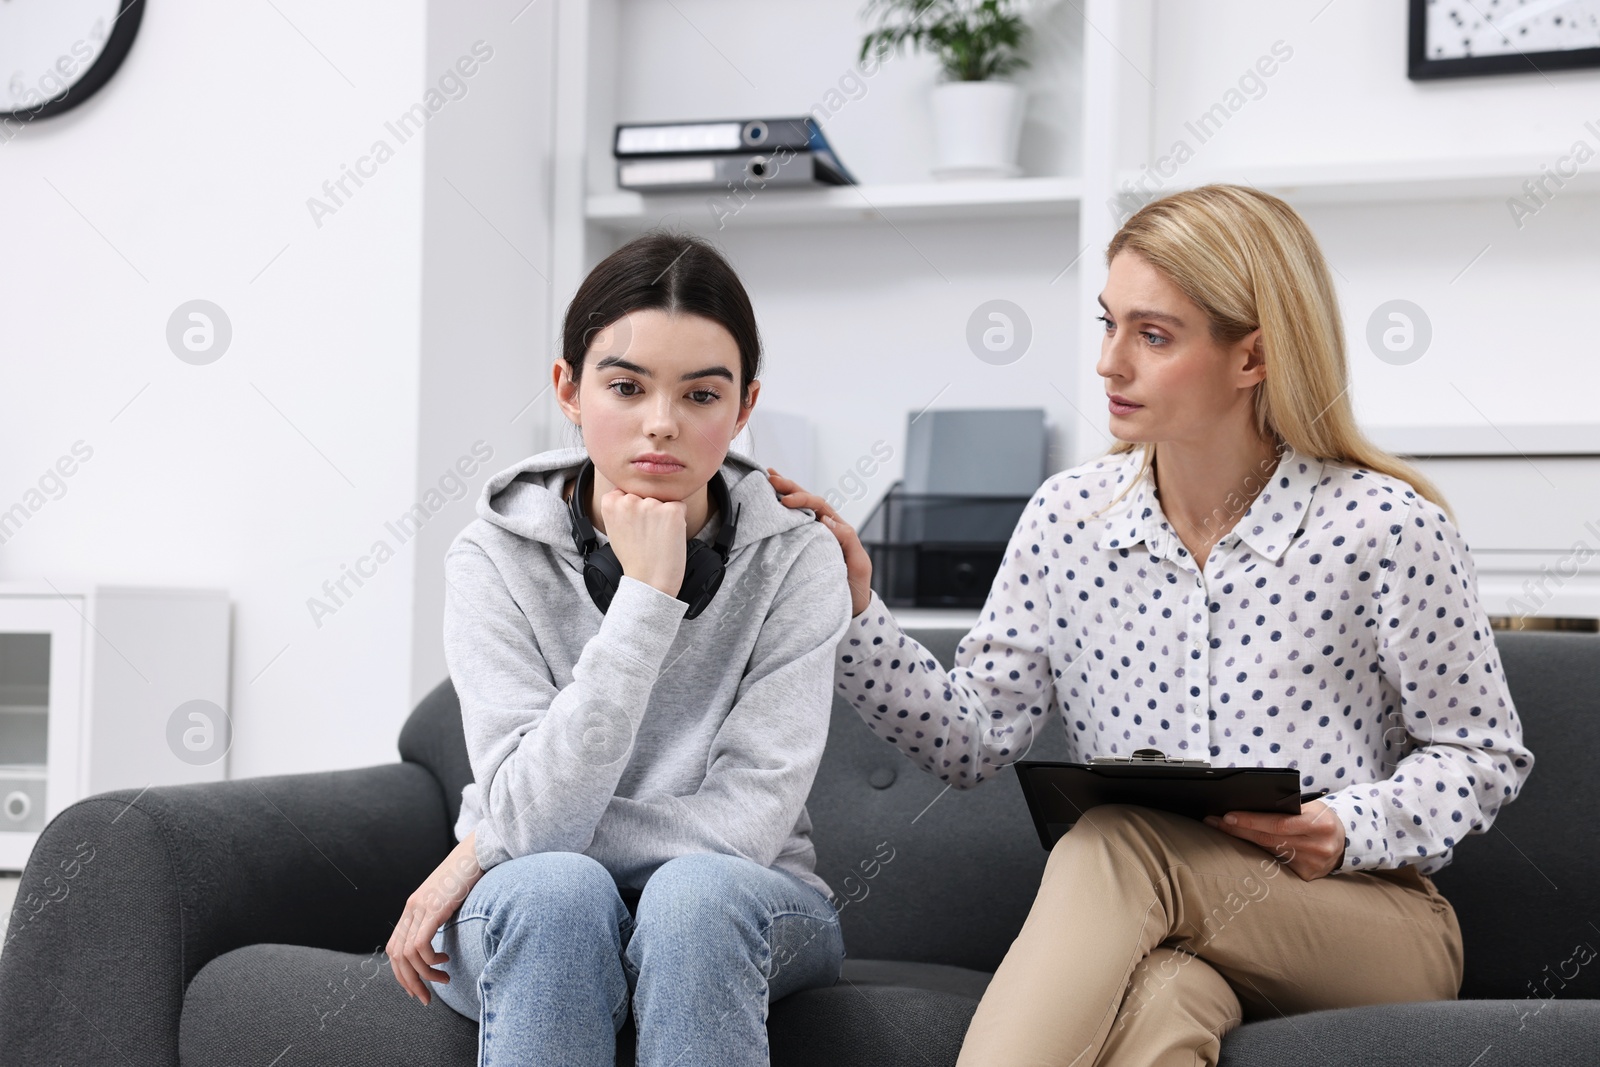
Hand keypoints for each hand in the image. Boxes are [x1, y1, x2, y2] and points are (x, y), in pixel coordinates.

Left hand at [387, 830, 484, 1005]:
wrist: (476, 852)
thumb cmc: (468, 877)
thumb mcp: (448, 901)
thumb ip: (440, 918)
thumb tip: (443, 941)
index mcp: (412, 908)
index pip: (394, 948)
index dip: (401, 973)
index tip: (416, 988)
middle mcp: (412, 909)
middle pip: (396, 956)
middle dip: (409, 982)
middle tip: (425, 998)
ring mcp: (421, 907)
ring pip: (408, 954)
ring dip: (425, 974)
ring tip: (444, 977)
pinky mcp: (435, 908)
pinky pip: (421, 943)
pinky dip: (430, 960)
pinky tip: (445, 960)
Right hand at [599, 487, 686, 597]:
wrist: (648, 581)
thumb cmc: (634, 558)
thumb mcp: (614, 528)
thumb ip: (620, 506)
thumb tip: (632, 490)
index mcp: (610, 502)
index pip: (628, 490)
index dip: (634, 508)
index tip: (633, 526)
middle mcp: (629, 500)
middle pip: (646, 493)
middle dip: (649, 509)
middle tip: (646, 534)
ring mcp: (651, 504)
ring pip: (663, 499)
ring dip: (664, 514)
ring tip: (656, 537)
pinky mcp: (672, 511)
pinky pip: (679, 506)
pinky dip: (678, 519)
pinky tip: (668, 535)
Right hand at [765, 467, 872, 616]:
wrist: (849, 608)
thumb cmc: (855, 586)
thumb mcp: (858, 563)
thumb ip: (848, 540)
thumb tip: (826, 520)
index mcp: (837, 529)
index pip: (819, 506)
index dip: (803, 499)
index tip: (787, 501)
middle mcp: (824, 528)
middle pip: (806, 501)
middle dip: (789, 487)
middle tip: (771, 478)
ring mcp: (811, 536)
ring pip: (796, 509)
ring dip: (783, 493)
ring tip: (767, 478)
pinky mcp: (799, 547)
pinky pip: (789, 526)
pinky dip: (778, 511)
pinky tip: (766, 502)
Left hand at [1202, 799, 1346, 880]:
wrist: (1343, 841)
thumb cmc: (1320, 818)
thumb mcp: (1312, 807)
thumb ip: (1288, 808)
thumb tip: (1249, 806)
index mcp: (1321, 825)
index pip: (1278, 823)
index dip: (1251, 820)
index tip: (1227, 816)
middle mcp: (1318, 847)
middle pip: (1269, 839)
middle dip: (1238, 829)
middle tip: (1214, 822)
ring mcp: (1313, 864)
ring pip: (1269, 851)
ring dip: (1243, 841)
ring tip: (1221, 830)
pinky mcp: (1307, 876)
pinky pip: (1275, 863)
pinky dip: (1257, 854)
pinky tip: (1241, 845)